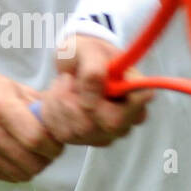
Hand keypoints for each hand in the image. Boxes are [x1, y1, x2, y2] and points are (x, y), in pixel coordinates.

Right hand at [0, 69, 63, 181]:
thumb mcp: (9, 86)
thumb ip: (38, 103)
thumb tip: (62, 118)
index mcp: (0, 106)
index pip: (37, 138)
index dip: (54, 145)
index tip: (57, 142)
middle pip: (32, 162)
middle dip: (47, 159)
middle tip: (48, 150)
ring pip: (21, 174)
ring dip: (33, 167)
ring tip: (32, 153)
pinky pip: (5, 177)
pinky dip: (15, 170)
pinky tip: (14, 156)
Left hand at [38, 36, 153, 145]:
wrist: (72, 64)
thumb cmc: (85, 54)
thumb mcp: (87, 49)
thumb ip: (94, 68)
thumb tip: (92, 97)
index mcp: (137, 92)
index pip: (138, 102)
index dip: (112, 94)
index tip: (89, 78)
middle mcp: (128, 119)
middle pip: (108, 125)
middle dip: (80, 100)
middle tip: (69, 79)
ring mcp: (107, 134)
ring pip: (80, 131)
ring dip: (61, 103)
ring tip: (62, 83)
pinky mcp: (85, 141)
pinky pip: (63, 135)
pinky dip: (52, 113)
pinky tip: (56, 98)